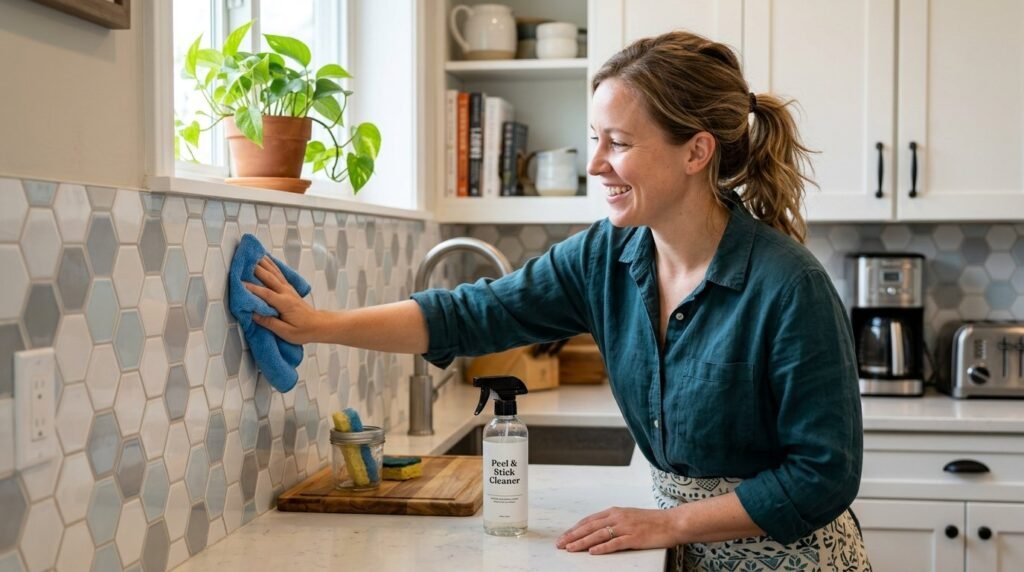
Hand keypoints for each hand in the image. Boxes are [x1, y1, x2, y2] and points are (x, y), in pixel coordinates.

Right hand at [244, 256, 322, 344]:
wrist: (318, 325)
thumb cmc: (303, 330)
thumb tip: (253, 314)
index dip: (253, 288)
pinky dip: (271, 265)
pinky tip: (266, 259)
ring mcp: (288, 289)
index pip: (266, 294)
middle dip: (255, 269)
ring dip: (263, 263)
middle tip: (243, 262)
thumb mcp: (286, 332)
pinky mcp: (289, 288)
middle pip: (269, 278)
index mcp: (285, 303)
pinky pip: (278, 273)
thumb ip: (269, 323)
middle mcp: (286, 293)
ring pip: (274, 272)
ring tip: (253, 255)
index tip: (240, 283)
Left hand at [556, 506, 682, 554]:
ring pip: (598, 535)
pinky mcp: (634, 538)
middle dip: (573, 535)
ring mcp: (626, 528)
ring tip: (570, 548)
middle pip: (590, 527)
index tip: (564, 535)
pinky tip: (592, 552)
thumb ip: (614, 521)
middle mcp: (618, 517)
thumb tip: (599, 529)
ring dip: (582, 542)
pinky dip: (602, 548)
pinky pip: (614, 544)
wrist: (672, 522)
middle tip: (560, 543)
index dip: (575, 528)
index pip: (589, 520)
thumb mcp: (629, 517)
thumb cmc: (652, 522)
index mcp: (615, 512)